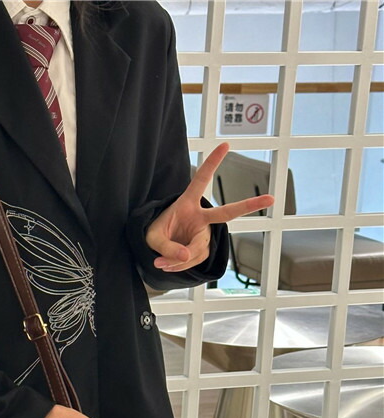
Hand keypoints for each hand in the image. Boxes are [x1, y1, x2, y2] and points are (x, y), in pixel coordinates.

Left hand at [145, 142, 274, 272]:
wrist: (154, 249)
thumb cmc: (154, 234)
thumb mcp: (152, 239)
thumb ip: (167, 247)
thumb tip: (187, 256)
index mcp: (187, 204)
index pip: (200, 181)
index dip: (212, 163)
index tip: (225, 145)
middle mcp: (200, 218)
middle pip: (227, 212)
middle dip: (249, 205)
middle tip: (272, 198)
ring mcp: (203, 234)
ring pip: (197, 251)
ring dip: (178, 260)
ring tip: (161, 262)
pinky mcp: (203, 249)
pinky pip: (194, 261)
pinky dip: (179, 266)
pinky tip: (168, 264)